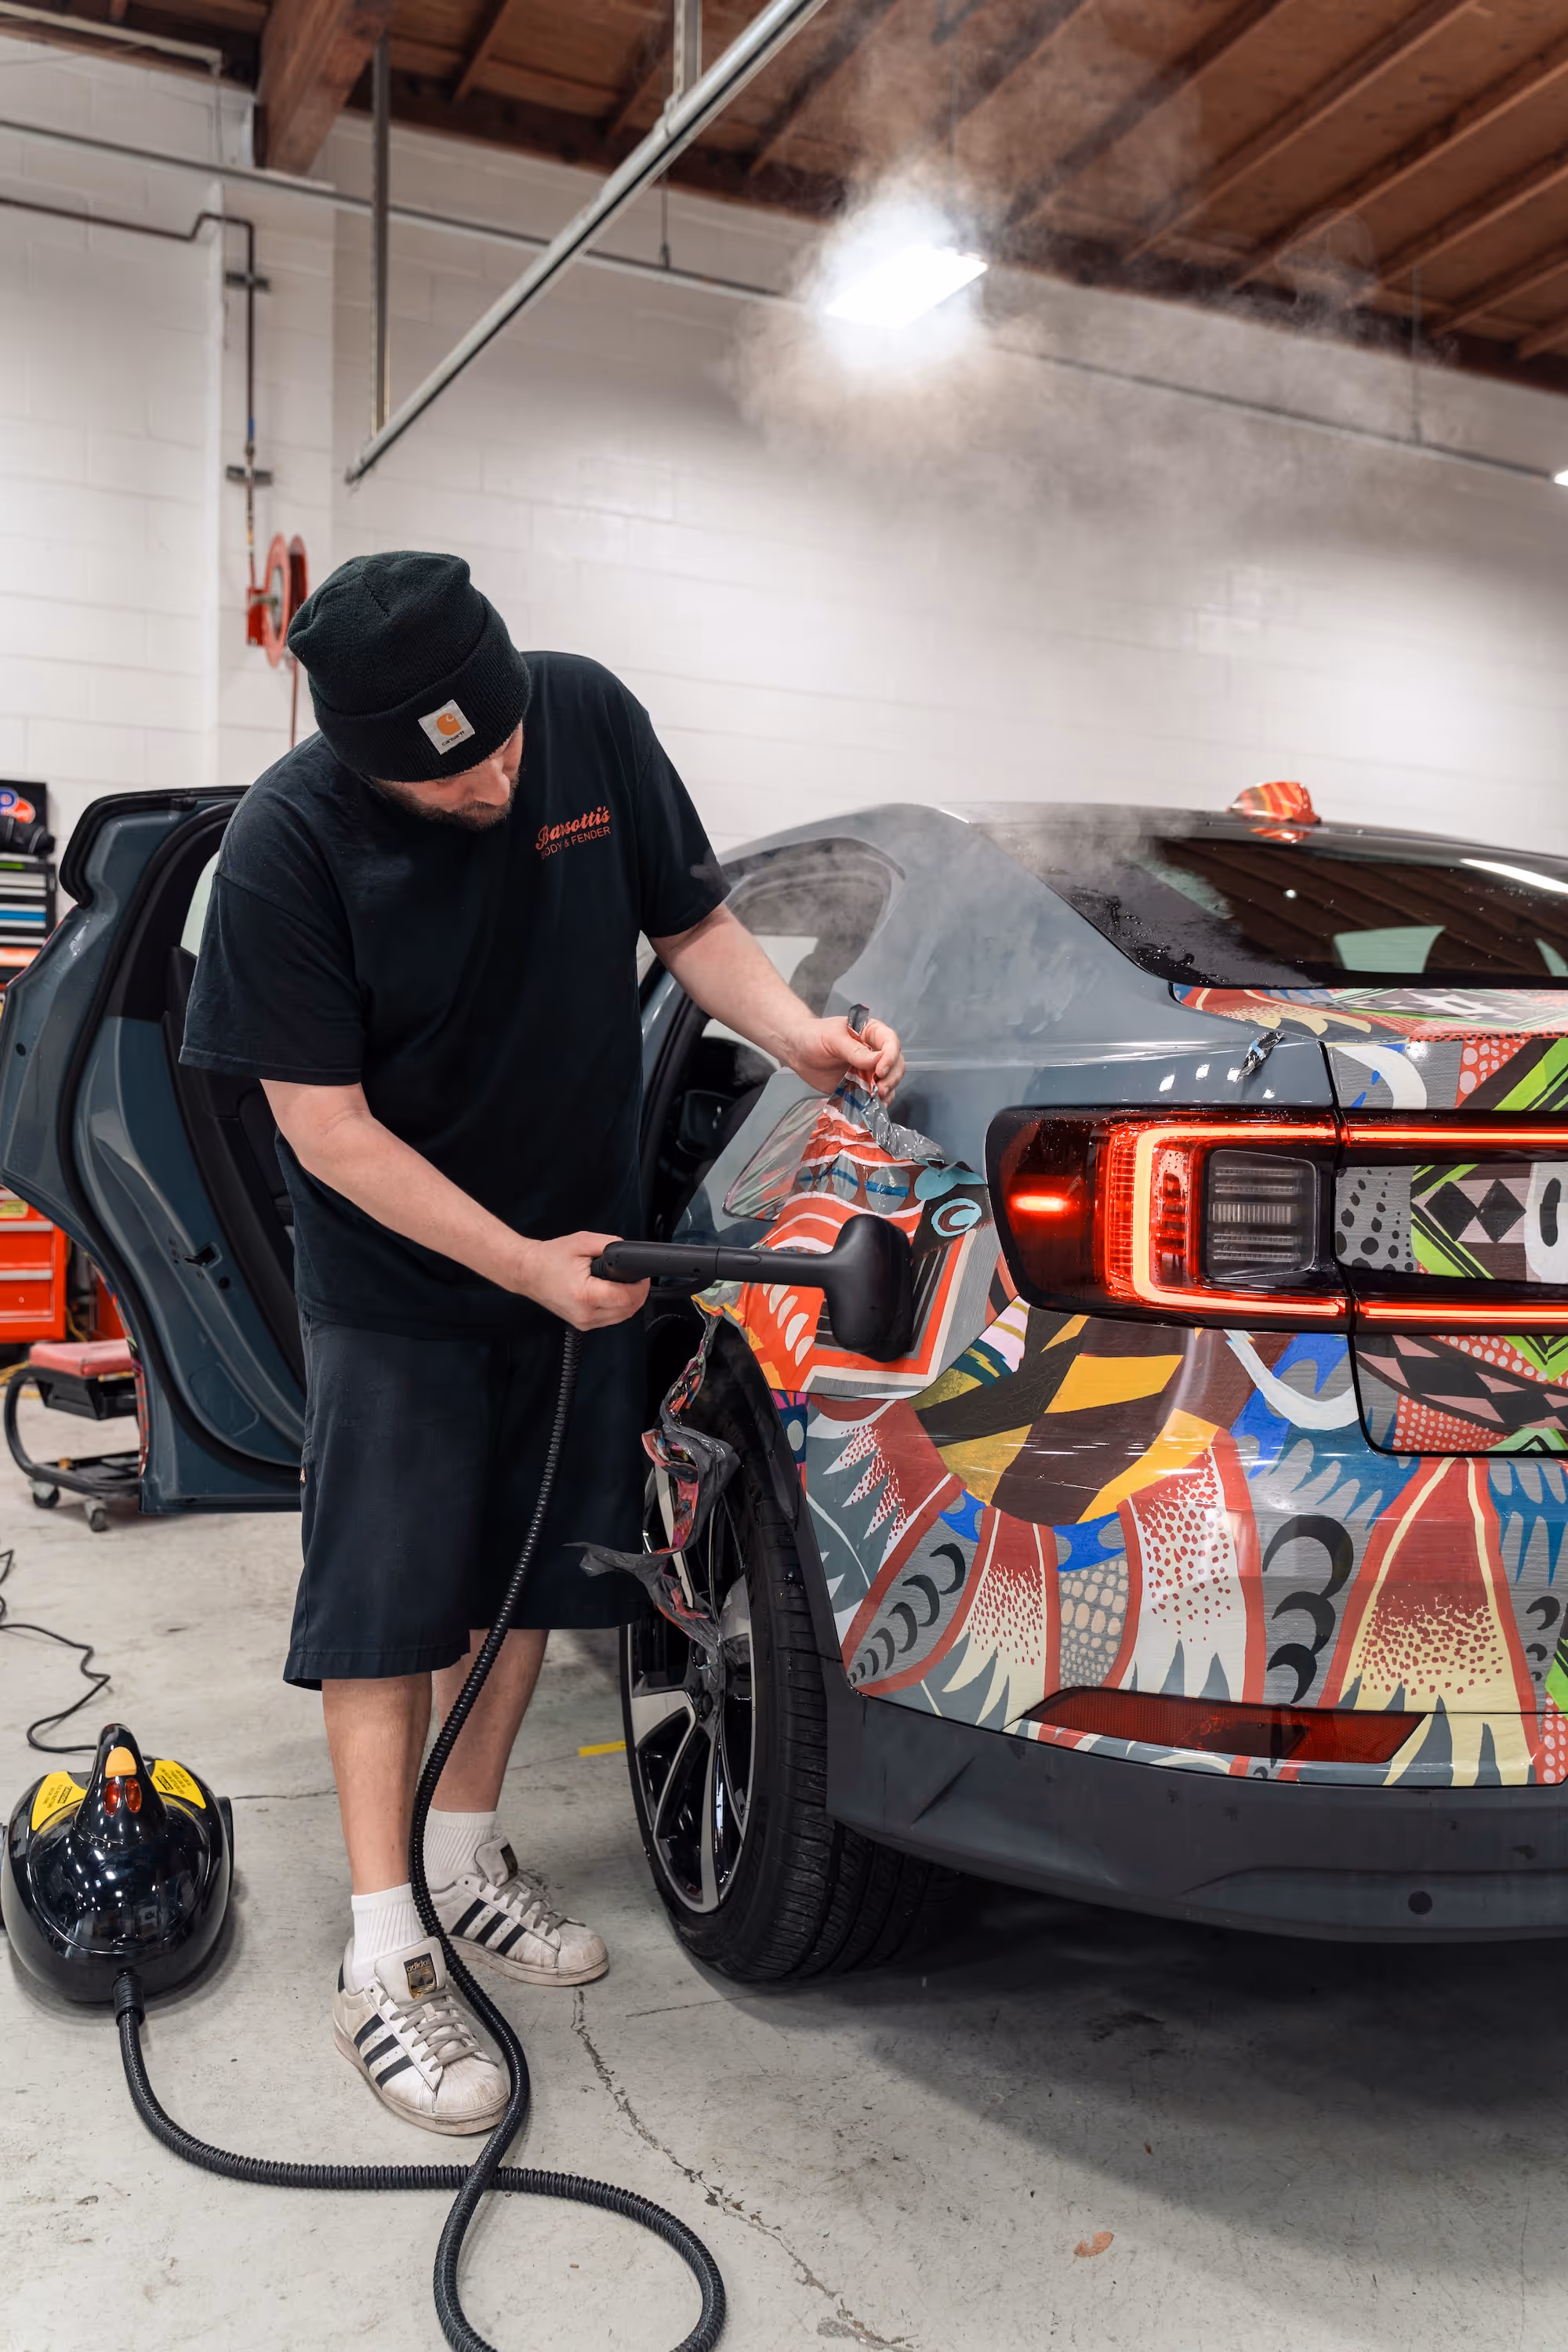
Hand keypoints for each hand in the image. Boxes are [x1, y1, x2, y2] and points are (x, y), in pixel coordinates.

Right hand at [513, 1232, 649, 1329]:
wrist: (527, 1272)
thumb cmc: (549, 1258)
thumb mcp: (582, 1242)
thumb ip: (610, 1245)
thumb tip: (628, 1252)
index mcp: (586, 1295)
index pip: (627, 1297)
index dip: (640, 1286)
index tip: (641, 1275)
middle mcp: (585, 1314)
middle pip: (628, 1310)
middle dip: (637, 1293)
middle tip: (635, 1277)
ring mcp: (584, 1322)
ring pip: (622, 1317)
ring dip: (629, 1302)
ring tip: (624, 1283)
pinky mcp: (582, 1324)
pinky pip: (611, 1319)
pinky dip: (617, 1307)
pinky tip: (613, 1293)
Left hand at [786, 1014, 904, 1098]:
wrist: (798, 1052)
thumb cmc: (813, 1037)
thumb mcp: (832, 1038)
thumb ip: (854, 1050)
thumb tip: (877, 1062)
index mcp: (871, 1033)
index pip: (891, 1042)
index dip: (890, 1057)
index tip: (881, 1070)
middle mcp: (875, 1051)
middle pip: (897, 1064)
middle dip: (891, 1077)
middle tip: (880, 1089)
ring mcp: (870, 1070)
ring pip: (890, 1081)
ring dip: (888, 1091)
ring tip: (876, 1099)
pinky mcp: (861, 1086)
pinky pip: (876, 1096)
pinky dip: (878, 1102)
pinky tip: (872, 1106)